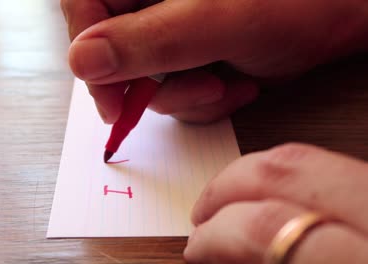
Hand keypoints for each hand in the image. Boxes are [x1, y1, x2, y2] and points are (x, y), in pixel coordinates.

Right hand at [61, 0, 367, 122]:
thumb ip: (149, 40)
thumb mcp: (219, 20)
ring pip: (145, 77)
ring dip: (184, 95)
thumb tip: (82, 61)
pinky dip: (202, 99)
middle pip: (113, 49)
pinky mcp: (190, 52)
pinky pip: (173, 88)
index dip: (88, 51)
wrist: (347, 16)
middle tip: (193, 91)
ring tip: (224, 85)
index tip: (108, 95)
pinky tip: (235, 85)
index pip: (84, 3)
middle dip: (152, 84)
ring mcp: (172, 27)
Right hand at [184, 143, 367, 262]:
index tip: (197, 246)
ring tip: (230, 199)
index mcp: (361, 255)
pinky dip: (291, 175)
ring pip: (310, 156)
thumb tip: (216, 254)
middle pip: (286, 170)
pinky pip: (334, 165)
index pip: (267, 226)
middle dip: (228, 187)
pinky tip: (274, 193)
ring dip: (256, 173)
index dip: (217, 234)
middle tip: (203, 214)